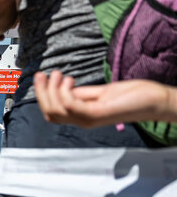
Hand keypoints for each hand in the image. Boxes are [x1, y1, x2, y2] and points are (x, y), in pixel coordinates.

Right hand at [34, 70, 176, 126]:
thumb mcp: (101, 93)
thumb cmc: (133, 96)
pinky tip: (70, 80)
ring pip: (56, 110)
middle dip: (42, 92)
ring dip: (52, 90)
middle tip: (45, 74)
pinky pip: (70, 105)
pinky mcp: (96, 114)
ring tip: (60, 75)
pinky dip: (64, 91)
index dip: (42, 95)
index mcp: (82, 117)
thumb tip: (63, 88)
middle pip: (50, 113)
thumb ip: (82, 93)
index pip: (51, 112)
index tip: (42, 77)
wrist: (155, 101)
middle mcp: (82, 121)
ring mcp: (88, 119)